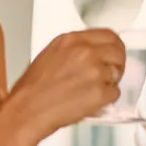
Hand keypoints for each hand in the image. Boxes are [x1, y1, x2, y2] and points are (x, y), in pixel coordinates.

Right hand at [8, 28, 125, 135]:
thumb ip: (75, 50)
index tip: (114, 54)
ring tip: (91, 91)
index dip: (115, 47)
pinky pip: (115, 94)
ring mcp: (95, 72)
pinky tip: (89, 102)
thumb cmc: (33, 89)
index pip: (109, 35)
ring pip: (117, 74)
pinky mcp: (100, 92)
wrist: (26, 110)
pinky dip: (106, 100)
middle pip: (118, 52)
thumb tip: (94, 53)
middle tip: (110, 75)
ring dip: (109, 84)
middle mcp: (85, 52)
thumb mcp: (52, 55)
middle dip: (117, 64)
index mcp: (72, 40)